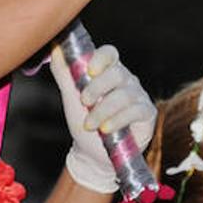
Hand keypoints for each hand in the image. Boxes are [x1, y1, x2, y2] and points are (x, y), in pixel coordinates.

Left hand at [51, 44, 156, 193]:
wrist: (91, 152)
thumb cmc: (83, 120)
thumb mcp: (70, 97)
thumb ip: (64, 73)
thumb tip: (56, 49)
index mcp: (107, 71)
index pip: (109, 54)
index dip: (100, 58)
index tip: (89, 71)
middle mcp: (125, 80)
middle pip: (116, 73)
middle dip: (96, 88)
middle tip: (83, 102)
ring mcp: (138, 95)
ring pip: (124, 95)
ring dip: (103, 110)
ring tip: (90, 124)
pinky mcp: (147, 112)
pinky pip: (135, 111)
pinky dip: (117, 120)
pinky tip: (106, 129)